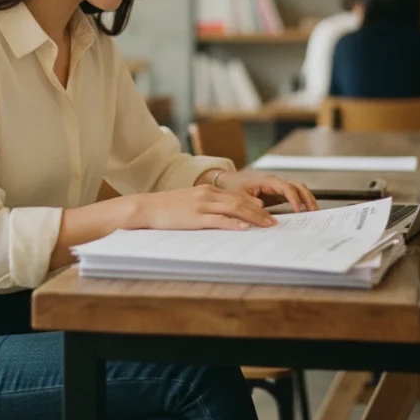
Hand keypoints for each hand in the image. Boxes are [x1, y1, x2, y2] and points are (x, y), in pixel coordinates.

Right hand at [129, 185, 276, 230]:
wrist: (146, 207)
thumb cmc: (165, 208)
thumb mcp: (188, 203)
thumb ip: (205, 207)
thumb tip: (222, 218)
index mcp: (206, 191)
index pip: (236, 197)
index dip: (254, 205)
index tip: (266, 213)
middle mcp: (207, 195)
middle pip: (240, 202)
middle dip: (259, 213)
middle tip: (274, 222)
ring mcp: (201, 205)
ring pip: (234, 209)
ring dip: (253, 218)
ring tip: (267, 225)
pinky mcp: (195, 217)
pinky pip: (218, 220)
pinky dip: (233, 224)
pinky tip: (244, 228)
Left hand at [216, 170, 317, 212]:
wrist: (226, 181)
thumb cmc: (231, 186)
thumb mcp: (237, 196)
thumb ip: (249, 202)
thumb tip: (261, 208)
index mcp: (266, 180)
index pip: (286, 187)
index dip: (294, 199)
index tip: (299, 211)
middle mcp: (274, 182)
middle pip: (298, 186)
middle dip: (307, 198)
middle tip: (314, 212)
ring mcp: (277, 187)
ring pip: (298, 190)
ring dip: (306, 200)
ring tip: (313, 214)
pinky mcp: (276, 193)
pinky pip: (292, 196)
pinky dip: (300, 203)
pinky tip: (303, 214)